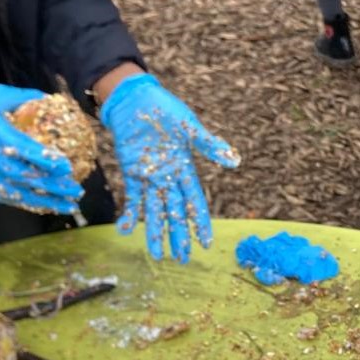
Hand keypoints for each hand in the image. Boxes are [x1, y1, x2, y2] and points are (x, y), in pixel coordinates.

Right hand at [0, 85, 82, 214]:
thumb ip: (25, 98)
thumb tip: (53, 99)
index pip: (21, 149)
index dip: (45, 159)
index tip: (67, 167)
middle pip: (23, 176)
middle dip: (52, 187)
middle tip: (77, 191)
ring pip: (17, 193)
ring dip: (46, 202)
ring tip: (70, 206)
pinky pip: (8, 197)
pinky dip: (30, 203)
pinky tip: (50, 206)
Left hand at [99, 74, 239, 262]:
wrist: (137, 100)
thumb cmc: (167, 111)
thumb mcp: (190, 128)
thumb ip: (210, 145)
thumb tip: (234, 160)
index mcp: (186, 170)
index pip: (196, 202)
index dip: (201, 223)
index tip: (206, 243)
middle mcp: (169, 179)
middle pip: (175, 212)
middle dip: (178, 236)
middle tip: (181, 259)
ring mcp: (150, 177)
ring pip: (154, 211)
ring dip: (154, 233)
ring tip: (157, 255)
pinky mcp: (132, 173)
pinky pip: (132, 198)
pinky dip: (129, 214)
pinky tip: (125, 230)